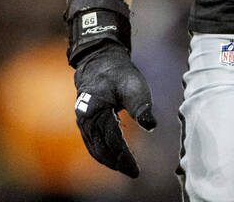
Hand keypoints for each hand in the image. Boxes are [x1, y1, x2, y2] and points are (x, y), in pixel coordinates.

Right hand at [73, 43, 155, 177]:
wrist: (100, 60)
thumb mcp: (134, 85)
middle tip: (133, 172)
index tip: (136, 170)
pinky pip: (92, 142)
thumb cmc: (118, 73)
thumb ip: (141, 106)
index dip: (124, 157)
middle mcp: (85, 120)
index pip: (111, 141)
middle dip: (116, 163)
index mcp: (96, 111)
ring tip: (126, 167)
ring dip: (109, 160)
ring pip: (94, 148)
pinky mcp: (85, 121)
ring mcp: (82, 121)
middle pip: (101, 149)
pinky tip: (115, 157)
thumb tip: (151, 126)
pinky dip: (103, 152)